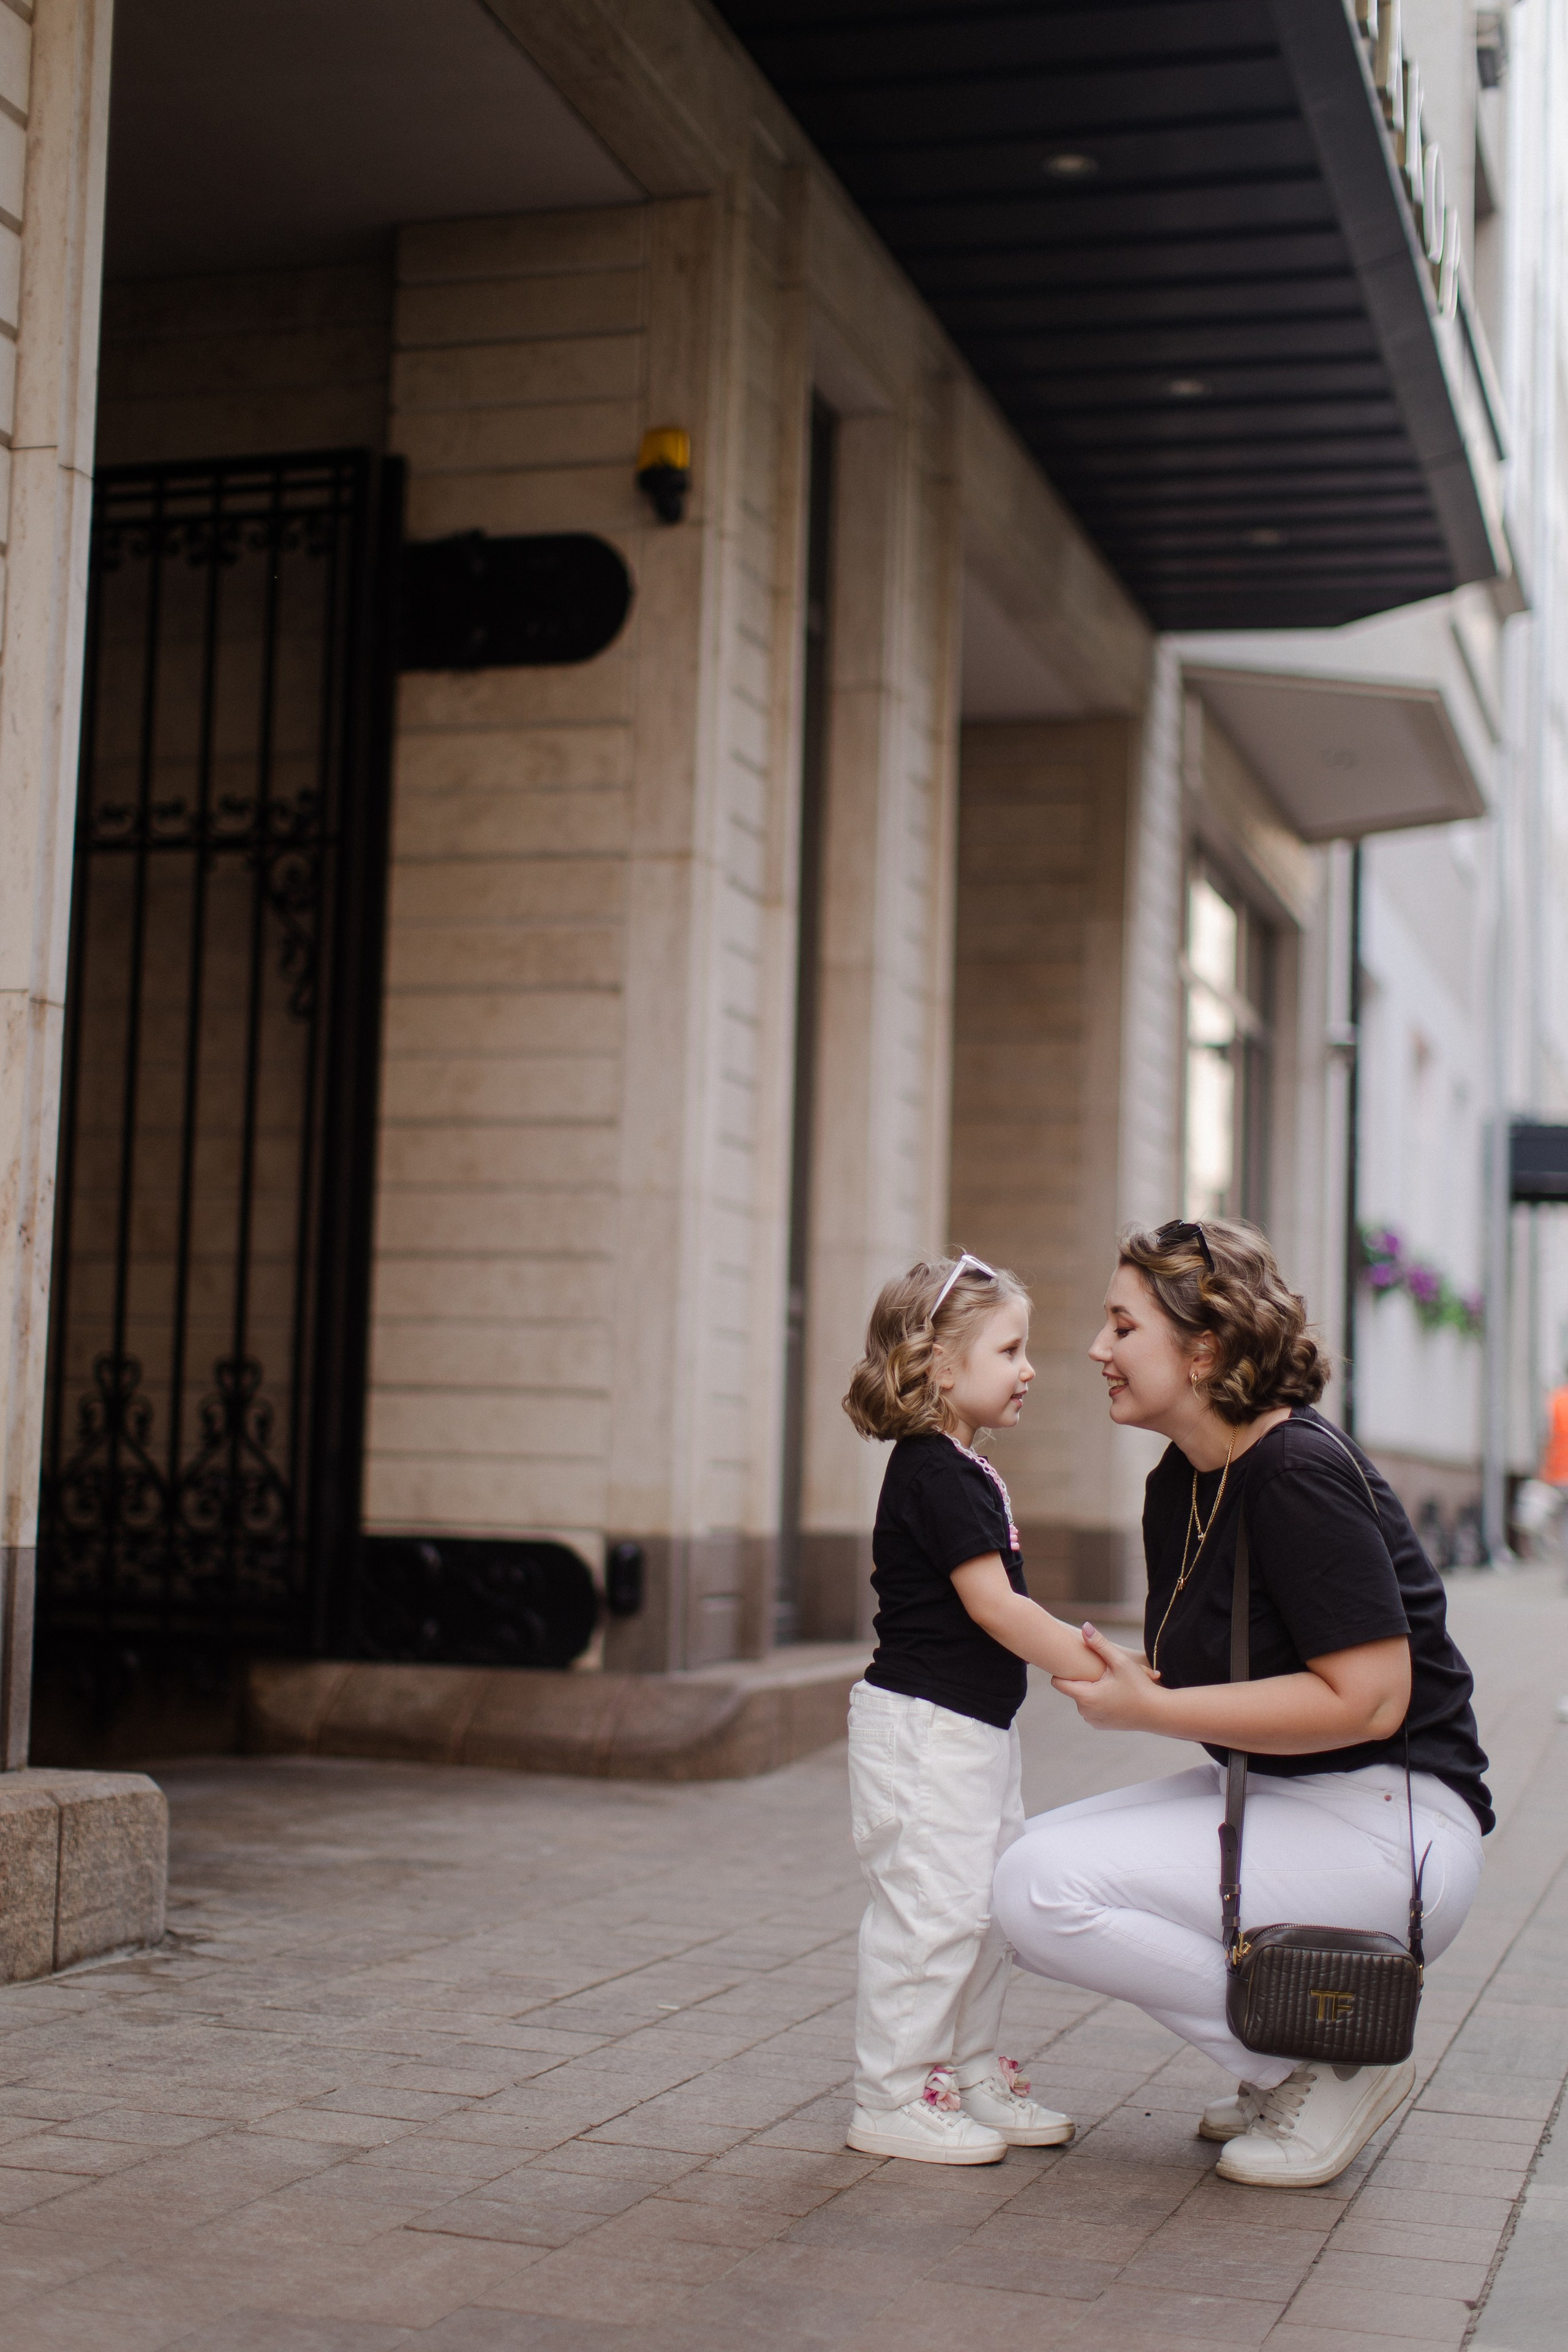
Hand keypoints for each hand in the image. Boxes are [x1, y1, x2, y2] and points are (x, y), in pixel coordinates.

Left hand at [1051, 1623, 1166, 1731]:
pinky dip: (1098, 1701)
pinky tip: (1113, 1694)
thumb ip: (1100, 1644)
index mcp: (1086, 1697)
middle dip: (1082, 1679)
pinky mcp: (1100, 1725)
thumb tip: (1084, 1626)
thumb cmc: (1139, 1686)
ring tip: (1109, 1683)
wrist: (1157, 1713)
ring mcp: (1092, 1720)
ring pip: (1082, 1699)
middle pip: (1072, 1689)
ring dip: (1090, 1690)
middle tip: (1100, 1672)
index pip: (1058, 1682)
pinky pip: (1091, 1709)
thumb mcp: (1120, 1662)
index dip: (1063, 1671)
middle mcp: (1085, 1712)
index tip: (1072, 1663)